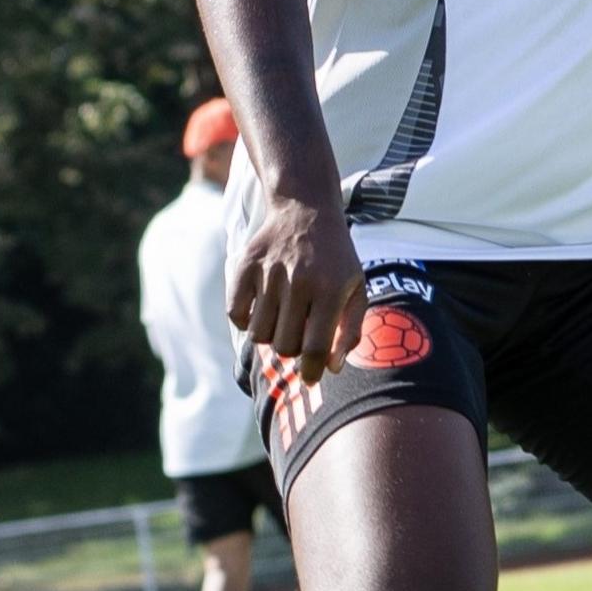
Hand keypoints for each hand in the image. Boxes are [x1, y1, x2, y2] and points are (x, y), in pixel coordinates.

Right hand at [230, 189, 364, 382]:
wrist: (306, 211)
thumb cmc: (336, 260)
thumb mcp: (356, 289)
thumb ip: (350, 330)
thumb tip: (331, 368)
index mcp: (332, 289)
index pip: (316, 348)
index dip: (312, 372)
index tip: (311, 378)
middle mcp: (300, 281)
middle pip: (285, 346)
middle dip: (293, 351)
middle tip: (299, 335)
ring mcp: (269, 272)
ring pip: (259, 335)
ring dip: (270, 336)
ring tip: (283, 318)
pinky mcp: (244, 266)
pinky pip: (235, 314)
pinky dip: (245, 320)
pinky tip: (262, 308)